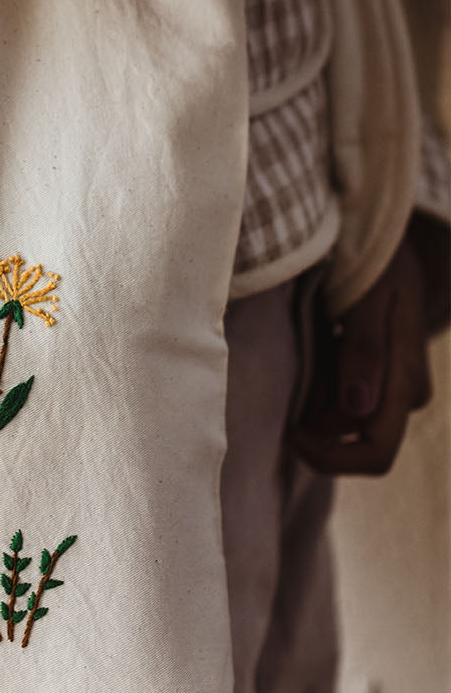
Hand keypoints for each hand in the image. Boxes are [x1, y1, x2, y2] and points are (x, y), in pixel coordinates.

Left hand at [290, 229, 431, 475]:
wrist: (388, 239)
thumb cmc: (376, 262)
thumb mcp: (368, 297)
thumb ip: (365, 350)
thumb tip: (358, 408)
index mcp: (407, 380)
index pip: (375, 451)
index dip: (329, 454)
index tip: (289, 429)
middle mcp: (406, 391)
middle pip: (362, 445)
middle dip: (320, 434)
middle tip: (286, 400)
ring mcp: (395, 384)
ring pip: (350, 423)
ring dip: (318, 408)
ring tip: (301, 360)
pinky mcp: (382, 374)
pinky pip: (347, 401)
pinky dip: (321, 390)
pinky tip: (312, 355)